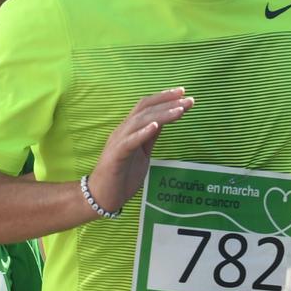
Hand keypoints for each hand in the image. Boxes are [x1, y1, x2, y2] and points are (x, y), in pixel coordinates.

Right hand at [85, 88, 192, 216]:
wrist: (102, 197)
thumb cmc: (121, 176)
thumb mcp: (141, 153)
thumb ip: (149, 137)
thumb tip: (162, 122)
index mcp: (129, 130)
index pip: (146, 107)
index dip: (164, 98)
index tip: (183, 93)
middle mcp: (123, 131)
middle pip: (144, 109)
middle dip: (167, 102)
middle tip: (188, 99)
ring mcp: (118, 142)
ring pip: (139, 121)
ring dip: (162, 114)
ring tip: (180, 110)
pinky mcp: (115, 157)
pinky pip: (129, 142)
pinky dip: (142, 133)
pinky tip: (155, 126)